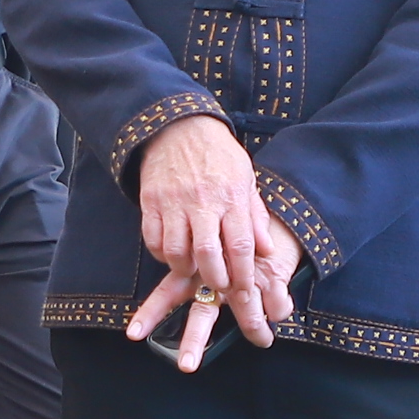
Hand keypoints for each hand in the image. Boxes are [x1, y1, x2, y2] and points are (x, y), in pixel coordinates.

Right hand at [127, 115, 296, 364]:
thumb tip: (267, 251)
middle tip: (218, 288)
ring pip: (176, 250)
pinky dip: (160, 254)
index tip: (244, 292)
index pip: (240, 245)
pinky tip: (171, 254)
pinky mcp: (151, 201)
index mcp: (232, 197)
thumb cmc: (218, 155)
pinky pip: (152, 239)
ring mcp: (174, 202)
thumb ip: (255, 216)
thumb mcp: (246, 179)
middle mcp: (203, 201)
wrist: (179, 127)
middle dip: (214, 279)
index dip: (242, 274)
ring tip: (193, 271)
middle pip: (208, 254)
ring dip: (184, 269)